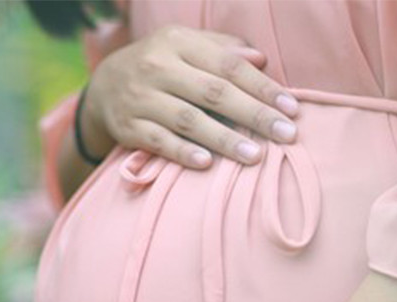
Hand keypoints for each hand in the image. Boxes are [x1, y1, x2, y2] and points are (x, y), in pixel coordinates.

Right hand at [83, 24, 298, 169]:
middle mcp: (157, 67)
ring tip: (254, 156)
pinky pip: (159, 141)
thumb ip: (222, 50)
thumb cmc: (160, 66)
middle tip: (286, 135)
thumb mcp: (185, 46)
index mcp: (178, 42)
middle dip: (253, 115)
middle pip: (213, 92)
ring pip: (188, 119)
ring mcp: (141, 98)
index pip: (228, 65)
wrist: (104, 86)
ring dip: (223, 139)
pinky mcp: (128, 126)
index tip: (292, 108)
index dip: (262, 87)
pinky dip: (183, 152)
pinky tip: (207, 164)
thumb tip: (261, 59)